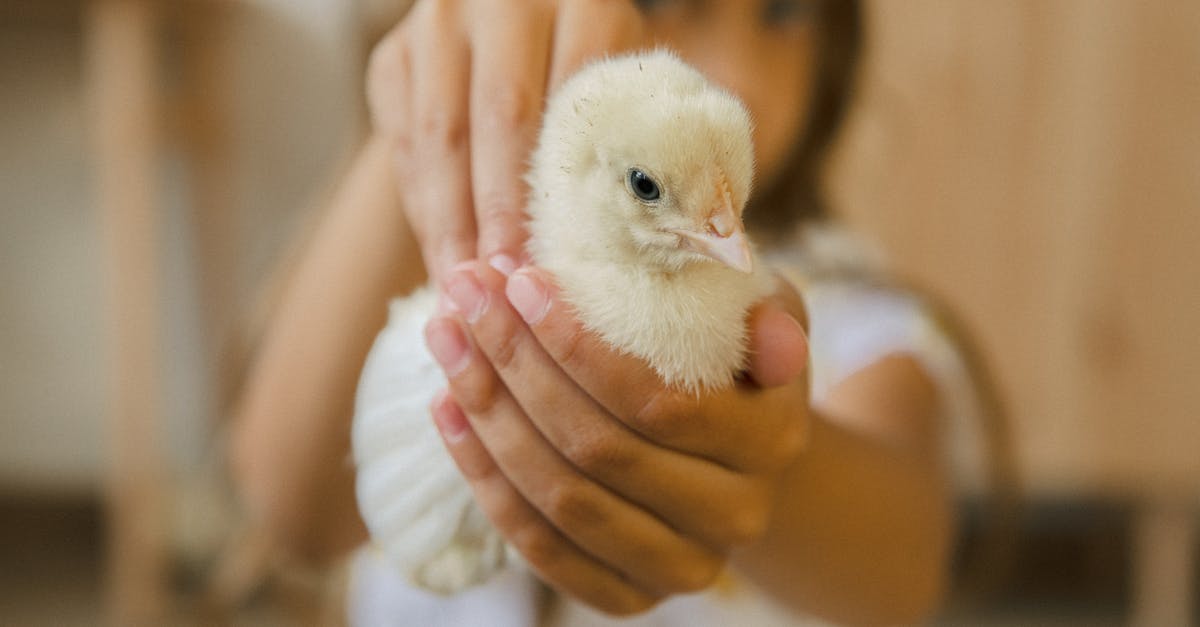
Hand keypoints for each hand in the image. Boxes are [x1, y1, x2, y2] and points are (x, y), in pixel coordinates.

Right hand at [367, 0, 650, 283]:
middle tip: (505, 282)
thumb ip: (633, 147)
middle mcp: (504, 1)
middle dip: (498, 212)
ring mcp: (440, 24)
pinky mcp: (394, 55)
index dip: (560, 188)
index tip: (555, 260)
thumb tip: (642, 249)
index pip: (570, 102)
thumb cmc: (595, 91)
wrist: (518, 33)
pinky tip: (444, 256)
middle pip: (499, 118)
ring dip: (450, 220)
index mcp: (582, 2)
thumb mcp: (622, 95)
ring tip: (467, 286)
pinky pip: (402, 143)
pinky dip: (422, 207)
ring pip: (438, 136)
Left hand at [423, 259, 809, 614]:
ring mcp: (679, 566)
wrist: (738, 459)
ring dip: (488, 416)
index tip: (521, 281)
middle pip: (596, 450)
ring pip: (559, 500)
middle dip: (516, 364)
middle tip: (468, 295)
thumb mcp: (768, 319)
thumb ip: (770, 316)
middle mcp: (734, 516)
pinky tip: (447, 410)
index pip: (659, 402)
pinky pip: (539, 546)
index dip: (579, 346)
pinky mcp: (628, 597)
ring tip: (448, 340)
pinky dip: (484, 478)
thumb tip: (769, 335)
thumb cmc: (738, 365)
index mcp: (771, 441)